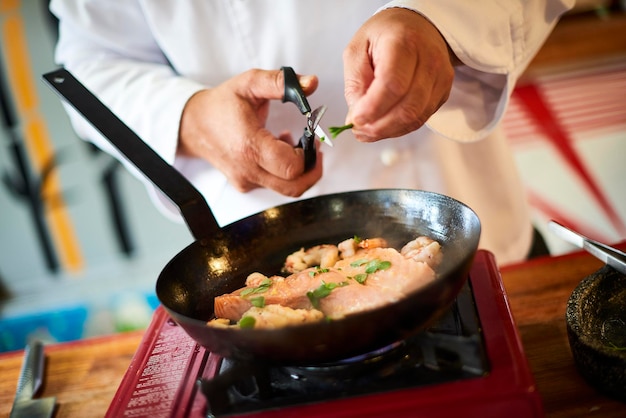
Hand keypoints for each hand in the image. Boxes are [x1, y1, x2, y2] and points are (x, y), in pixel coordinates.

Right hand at [178, 68, 321, 194]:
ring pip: (287, 189)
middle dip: (312, 169)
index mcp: (249, 146)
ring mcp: (245, 181)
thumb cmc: (221, 104)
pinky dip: (284, 173)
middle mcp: (247, 169)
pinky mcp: (245, 185)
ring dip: (299, 171)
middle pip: (294, 187)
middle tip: (314, 148)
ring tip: (294, 145)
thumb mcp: (249, 84)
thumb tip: (312, 82)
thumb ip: (281, 82)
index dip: (308, 154)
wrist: (194, 124)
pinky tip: (279, 150)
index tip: (311, 137)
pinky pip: (274, 186)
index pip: (291, 166)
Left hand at [343, 8, 454, 141]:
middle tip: (358, 129)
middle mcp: (429, 60)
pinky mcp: (443, 92)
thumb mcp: (357, 50)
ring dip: (388, 131)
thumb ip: (355, 84)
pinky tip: (383, 124)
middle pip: (407, 107)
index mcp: (404, 42)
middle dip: (379, 126)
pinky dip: (399, 128)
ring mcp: (440, 78)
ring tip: (367, 130)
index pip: (393, 84)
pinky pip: (421, 119)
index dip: (373, 107)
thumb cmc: (383, 36)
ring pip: (415, 118)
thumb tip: (356, 119)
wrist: (416, 26)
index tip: (355, 119)